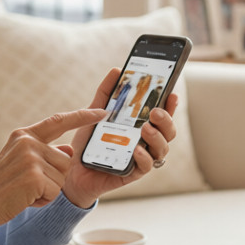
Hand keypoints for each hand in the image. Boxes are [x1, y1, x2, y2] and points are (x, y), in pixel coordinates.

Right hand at [0, 107, 106, 229]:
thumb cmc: (1, 186)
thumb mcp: (21, 162)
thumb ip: (44, 153)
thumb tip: (69, 151)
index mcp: (24, 135)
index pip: (59, 121)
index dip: (82, 117)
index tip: (102, 112)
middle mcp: (28, 142)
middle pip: (65, 160)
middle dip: (54, 178)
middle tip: (28, 185)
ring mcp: (31, 158)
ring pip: (62, 177)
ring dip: (49, 191)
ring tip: (25, 192)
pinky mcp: (34, 176)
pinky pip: (55, 192)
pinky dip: (43, 201)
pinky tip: (25, 199)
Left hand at [61, 67, 179, 207]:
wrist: (72, 171)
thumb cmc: (88, 143)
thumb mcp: (93, 113)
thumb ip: (106, 93)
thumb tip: (117, 70)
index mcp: (140, 127)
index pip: (162, 115)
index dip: (171, 105)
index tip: (171, 94)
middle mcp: (146, 142)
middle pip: (168, 132)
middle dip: (166, 120)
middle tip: (155, 112)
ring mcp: (141, 159)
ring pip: (162, 149)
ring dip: (157, 137)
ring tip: (145, 128)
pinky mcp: (132, 174)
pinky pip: (146, 167)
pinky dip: (144, 157)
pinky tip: (137, 149)